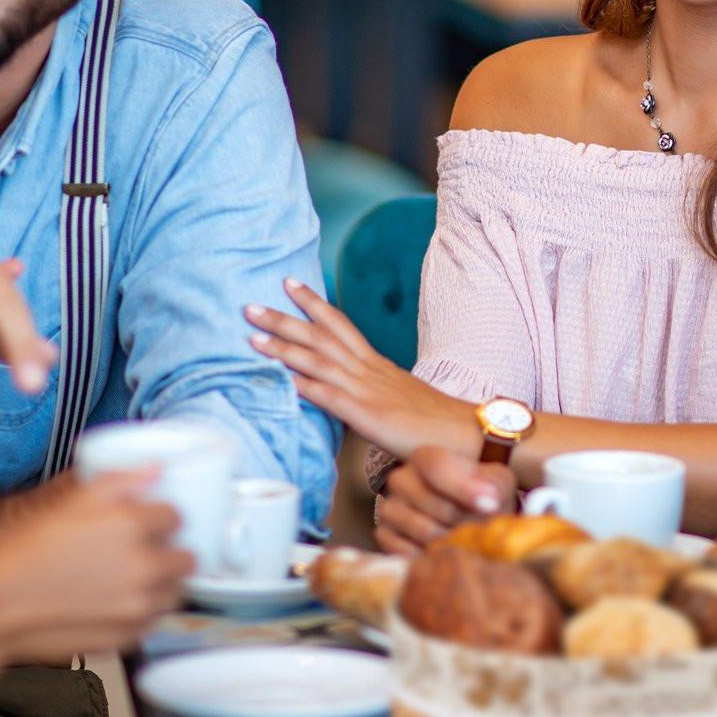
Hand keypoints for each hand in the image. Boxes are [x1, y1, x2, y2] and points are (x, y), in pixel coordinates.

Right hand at [0, 472, 194, 660]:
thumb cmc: (27, 553)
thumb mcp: (72, 501)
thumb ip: (121, 480)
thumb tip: (157, 468)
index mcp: (132, 526)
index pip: (176, 516)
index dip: (161, 517)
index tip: (149, 521)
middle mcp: (143, 567)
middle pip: (186, 558)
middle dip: (170, 551)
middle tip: (147, 550)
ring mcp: (137, 607)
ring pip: (175, 593)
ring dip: (163, 584)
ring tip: (134, 578)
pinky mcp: (127, 638)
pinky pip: (154, 622)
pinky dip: (145, 612)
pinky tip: (118, 602)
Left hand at [244, 278, 476, 459]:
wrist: (466, 433)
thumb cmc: (433, 422)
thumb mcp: (397, 397)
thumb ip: (371, 391)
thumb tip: (350, 392)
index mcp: (374, 364)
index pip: (339, 324)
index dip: (312, 303)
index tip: (288, 283)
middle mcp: (368, 370)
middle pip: (321, 336)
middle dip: (284, 319)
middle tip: (250, 305)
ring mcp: (368, 391)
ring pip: (320, 362)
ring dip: (284, 348)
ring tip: (252, 338)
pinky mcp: (369, 417)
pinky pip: (333, 399)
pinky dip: (306, 387)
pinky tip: (284, 381)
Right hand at [377, 446, 516, 554]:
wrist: (472, 519)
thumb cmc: (483, 496)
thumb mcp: (497, 482)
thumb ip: (494, 484)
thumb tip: (489, 499)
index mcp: (425, 458)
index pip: (435, 465)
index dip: (463, 487)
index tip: (490, 505)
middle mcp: (401, 479)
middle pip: (434, 504)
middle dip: (464, 520)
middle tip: (482, 528)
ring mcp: (390, 508)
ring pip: (423, 530)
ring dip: (452, 541)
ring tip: (467, 541)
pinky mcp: (385, 536)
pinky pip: (407, 551)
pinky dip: (431, 556)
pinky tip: (446, 553)